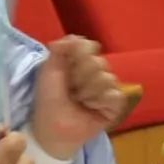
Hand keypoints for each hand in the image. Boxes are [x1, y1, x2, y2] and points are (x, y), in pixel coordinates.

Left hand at [31, 36, 125, 160]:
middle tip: (70, 89)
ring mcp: (107, 88)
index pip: (89, 46)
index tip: (66, 66)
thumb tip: (75, 37)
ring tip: (79, 100)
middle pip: (98, 62)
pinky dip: (100, 101)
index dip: (78, 55)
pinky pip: (115, 95)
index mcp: (79, 60)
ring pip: (107, 78)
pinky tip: (90, 108)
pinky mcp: (115, 106)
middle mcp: (95, 71)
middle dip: (79, 77)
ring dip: (88, 91)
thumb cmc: (48, 98)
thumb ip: (60, 50)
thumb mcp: (48, 70)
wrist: (52, 126)